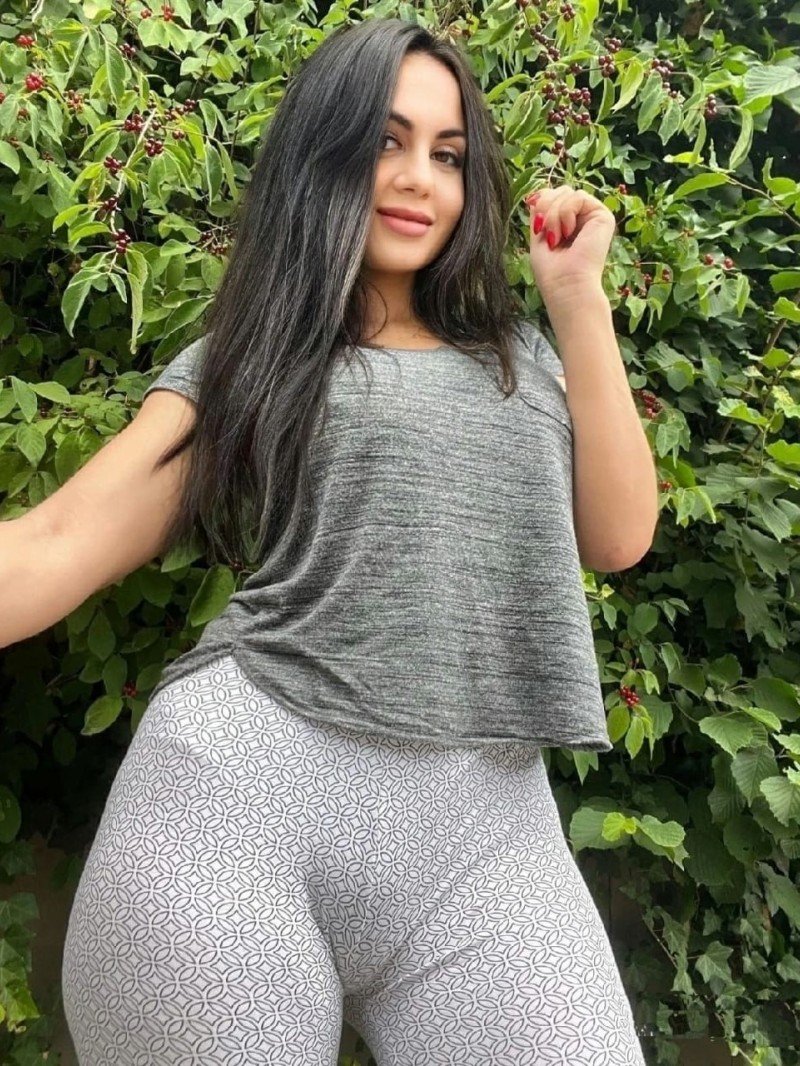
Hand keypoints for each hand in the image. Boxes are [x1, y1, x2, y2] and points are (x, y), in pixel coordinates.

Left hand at [524, 184, 615, 306]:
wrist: (567, 287)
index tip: (536, 226)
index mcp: (567, 224)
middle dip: (546, 208)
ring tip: (556, 238)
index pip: (552, 196)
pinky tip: (567, 232)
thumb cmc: (551, 271)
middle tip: (545, 233)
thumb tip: (536, 194)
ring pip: (567, 192)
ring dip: (554, 215)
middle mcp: (582, 219)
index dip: (541, 203)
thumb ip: (540, 213)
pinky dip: (566, 212)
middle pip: (559, 191)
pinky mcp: (603, 216)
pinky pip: (578, 196)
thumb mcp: (538, 236)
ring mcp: (593, 217)